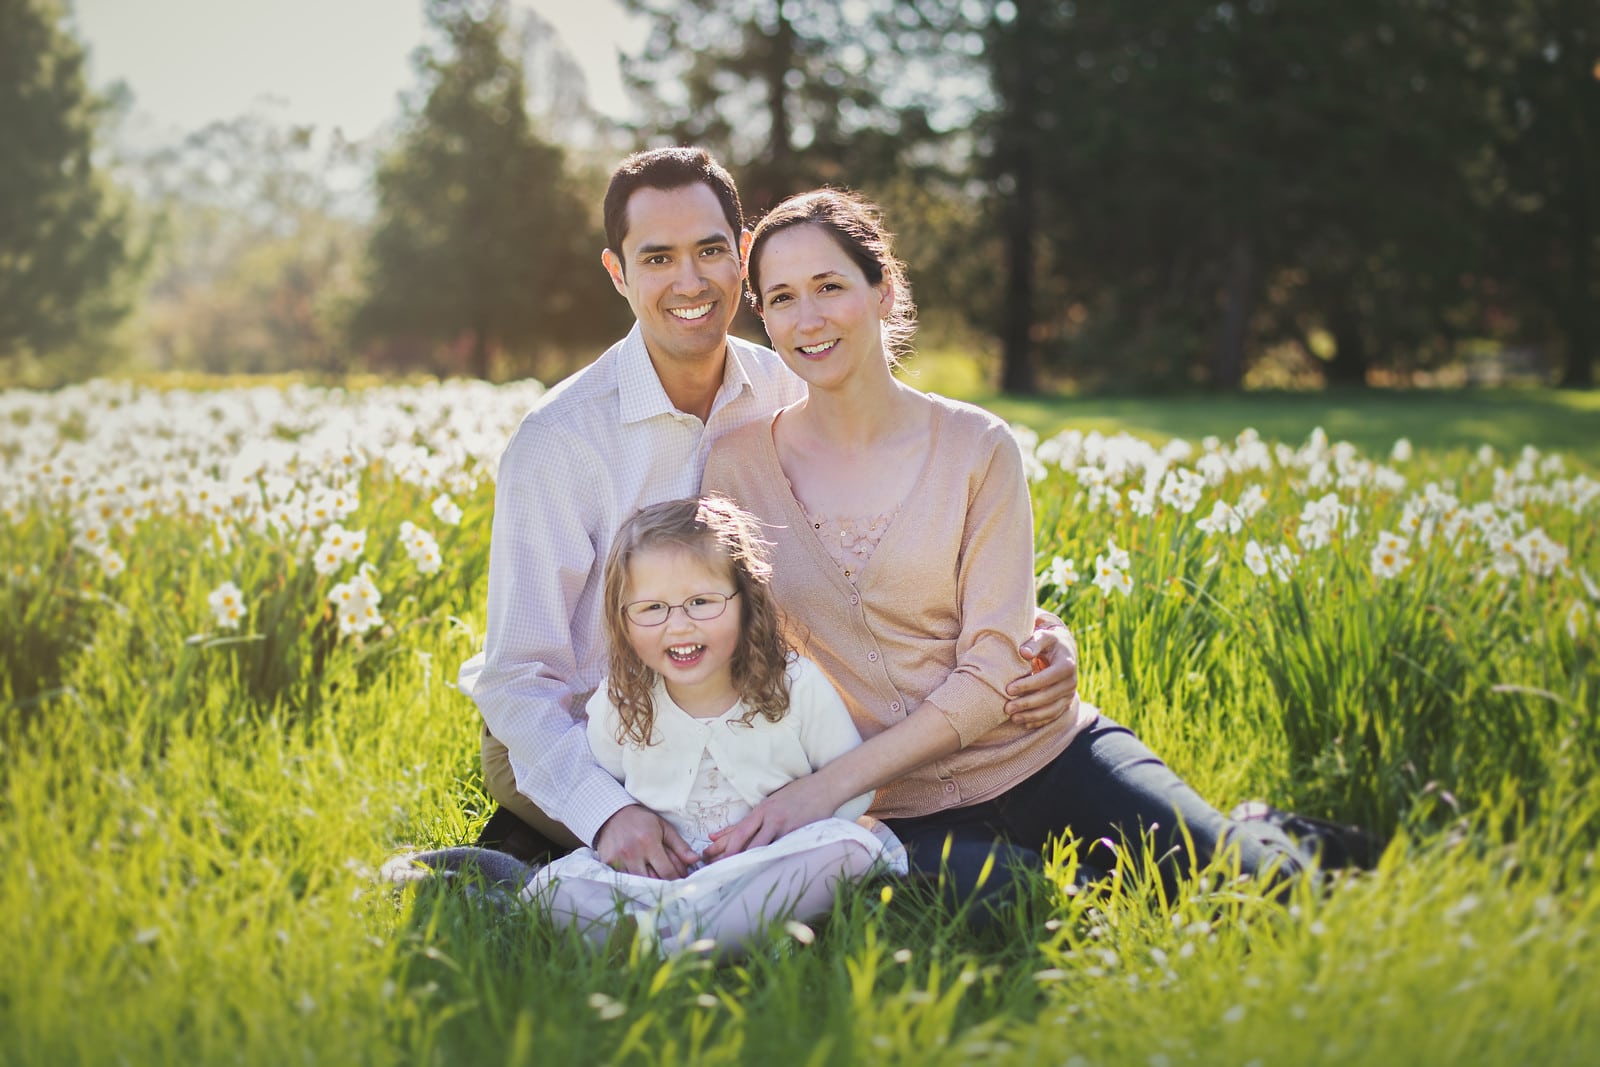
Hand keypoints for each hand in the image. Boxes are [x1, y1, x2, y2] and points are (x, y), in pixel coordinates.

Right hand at [593, 804, 698, 878]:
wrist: (612, 813)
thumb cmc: (642, 821)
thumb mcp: (663, 828)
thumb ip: (680, 846)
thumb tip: (696, 860)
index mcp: (649, 842)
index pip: (667, 871)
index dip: (677, 878)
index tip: (681, 879)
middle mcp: (632, 852)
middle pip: (652, 881)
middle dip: (664, 883)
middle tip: (670, 880)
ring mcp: (618, 859)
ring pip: (638, 882)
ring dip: (649, 882)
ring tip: (655, 876)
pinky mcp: (608, 862)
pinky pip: (624, 878)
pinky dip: (633, 879)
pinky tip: (639, 873)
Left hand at [701, 776, 835, 862]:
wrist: (824, 787)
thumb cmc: (795, 795)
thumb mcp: (768, 804)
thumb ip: (745, 822)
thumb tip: (715, 836)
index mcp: (762, 810)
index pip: (738, 832)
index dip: (723, 848)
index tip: (708, 859)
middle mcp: (771, 819)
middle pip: (747, 843)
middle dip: (730, 859)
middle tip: (716, 873)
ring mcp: (786, 828)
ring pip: (763, 850)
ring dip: (749, 864)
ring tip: (735, 879)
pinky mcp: (800, 834)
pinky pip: (783, 851)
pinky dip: (771, 862)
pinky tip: (763, 874)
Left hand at [1004, 615, 1078, 728]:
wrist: (1064, 650)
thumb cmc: (1049, 642)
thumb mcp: (1043, 637)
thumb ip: (1034, 642)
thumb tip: (1024, 652)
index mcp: (1066, 665)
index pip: (1046, 679)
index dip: (1027, 685)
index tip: (1009, 689)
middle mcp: (1071, 682)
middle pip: (1048, 697)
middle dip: (1026, 704)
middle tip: (1007, 708)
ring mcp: (1070, 694)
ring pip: (1051, 710)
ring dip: (1032, 716)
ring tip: (1013, 718)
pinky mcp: (1066, 702)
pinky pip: (1053, 715)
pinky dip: (1039, 721)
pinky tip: (1024, 723)